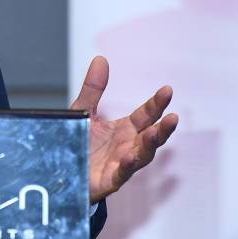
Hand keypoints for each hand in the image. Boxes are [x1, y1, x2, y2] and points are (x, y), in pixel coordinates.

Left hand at [71, 55, 178, 203]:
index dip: (156, 103)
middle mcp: (128, 146)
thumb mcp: (84, 112)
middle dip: (162, 128)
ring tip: (156, 134)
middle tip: (173, 117)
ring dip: (150, 146)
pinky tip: (129, 158)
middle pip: (150, 136)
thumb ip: (93, 90)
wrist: (64, 171)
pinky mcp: (109, 180)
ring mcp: (122, 164)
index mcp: (125, 129)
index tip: (167, 89)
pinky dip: (127, 167)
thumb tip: (101, 59)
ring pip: (142, 156)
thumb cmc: (80, 142)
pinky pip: (121, 174)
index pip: (146, 115)